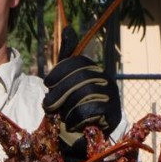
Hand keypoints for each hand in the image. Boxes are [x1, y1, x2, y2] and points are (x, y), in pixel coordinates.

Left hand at [43, 27, 121, 160]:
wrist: (86, 134)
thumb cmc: (72, 105)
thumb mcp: (66, 80)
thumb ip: (66, 58)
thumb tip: (68, 27)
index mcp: (93, 69)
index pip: (78, 62)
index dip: (60, 71)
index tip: (47, 83)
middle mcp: (106, 79)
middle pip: (80, 78)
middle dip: (60, 92)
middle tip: (48, 105)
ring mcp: (112, 96)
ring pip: (86, 94)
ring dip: (67, 108)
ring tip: (61, 117)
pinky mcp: (113, 114)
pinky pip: (92, 111)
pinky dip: (77, 119)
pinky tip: (72, 124)